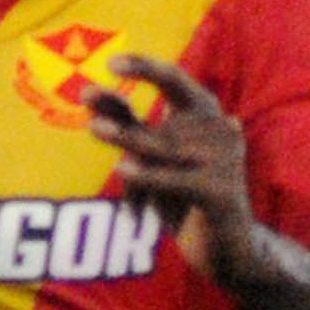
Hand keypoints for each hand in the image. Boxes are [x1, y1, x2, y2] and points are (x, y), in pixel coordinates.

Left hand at [87, 53, 263, 285]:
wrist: (223, 245)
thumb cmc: (183, 193)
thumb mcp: (153, 155)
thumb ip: (127, 124)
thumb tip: (87, 92)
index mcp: (204, 111)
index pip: (174, 80)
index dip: (145, 67)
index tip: (112, 63)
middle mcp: (218, 128)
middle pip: (164, 114)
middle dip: (130, 105)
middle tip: (87, 93)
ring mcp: (223, 159)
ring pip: (163, 147)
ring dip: (127, 139)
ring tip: (94, 128)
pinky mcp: (220, 191)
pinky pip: (175, 180)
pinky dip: (148, 175)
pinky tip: (122, 168)